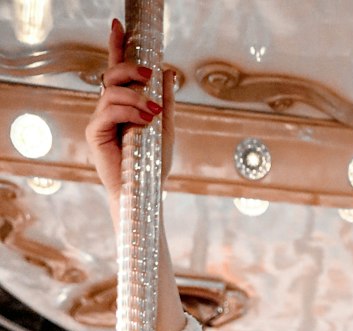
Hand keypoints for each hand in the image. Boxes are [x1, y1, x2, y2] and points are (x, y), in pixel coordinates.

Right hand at [85, 18, 175, 201]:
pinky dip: (128, 112)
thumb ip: (165, 100)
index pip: (117, 71)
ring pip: (111, 92)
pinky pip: (108, 112)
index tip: (119, 25)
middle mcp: (108, 109)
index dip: (116, 46)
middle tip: (149, 74)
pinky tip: (144, 120)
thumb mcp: (165, 127)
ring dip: (135, 97)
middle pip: (111, 75)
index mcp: (123, 105)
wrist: (144, 193)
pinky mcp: (94, 133)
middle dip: (129, 68)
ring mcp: (99, 120)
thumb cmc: (153, 165)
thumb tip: (168, 71)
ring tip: (152, 112)